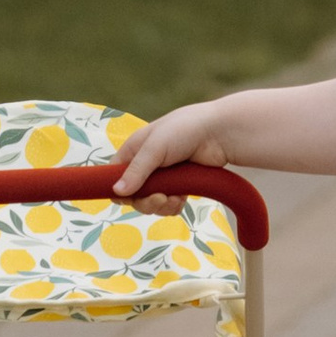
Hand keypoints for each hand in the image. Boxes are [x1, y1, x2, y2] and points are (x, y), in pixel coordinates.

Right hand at [114, 101, 229, 206]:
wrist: (221, 133)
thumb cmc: (185, 130)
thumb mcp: (155, 147)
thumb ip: (136, 171)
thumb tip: (116, 192)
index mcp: (134, 149)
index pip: (114, 174)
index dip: (117, 188)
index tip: (128, 197)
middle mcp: (146, 164)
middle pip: (133, 194)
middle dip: (144, 201)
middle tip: (159, 199)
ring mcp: (163, 176)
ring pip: (151, 202)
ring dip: (160, 205)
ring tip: (174, 198)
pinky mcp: (179, 185)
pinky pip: (168, 204)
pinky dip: (173, 206)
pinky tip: (182, 198)